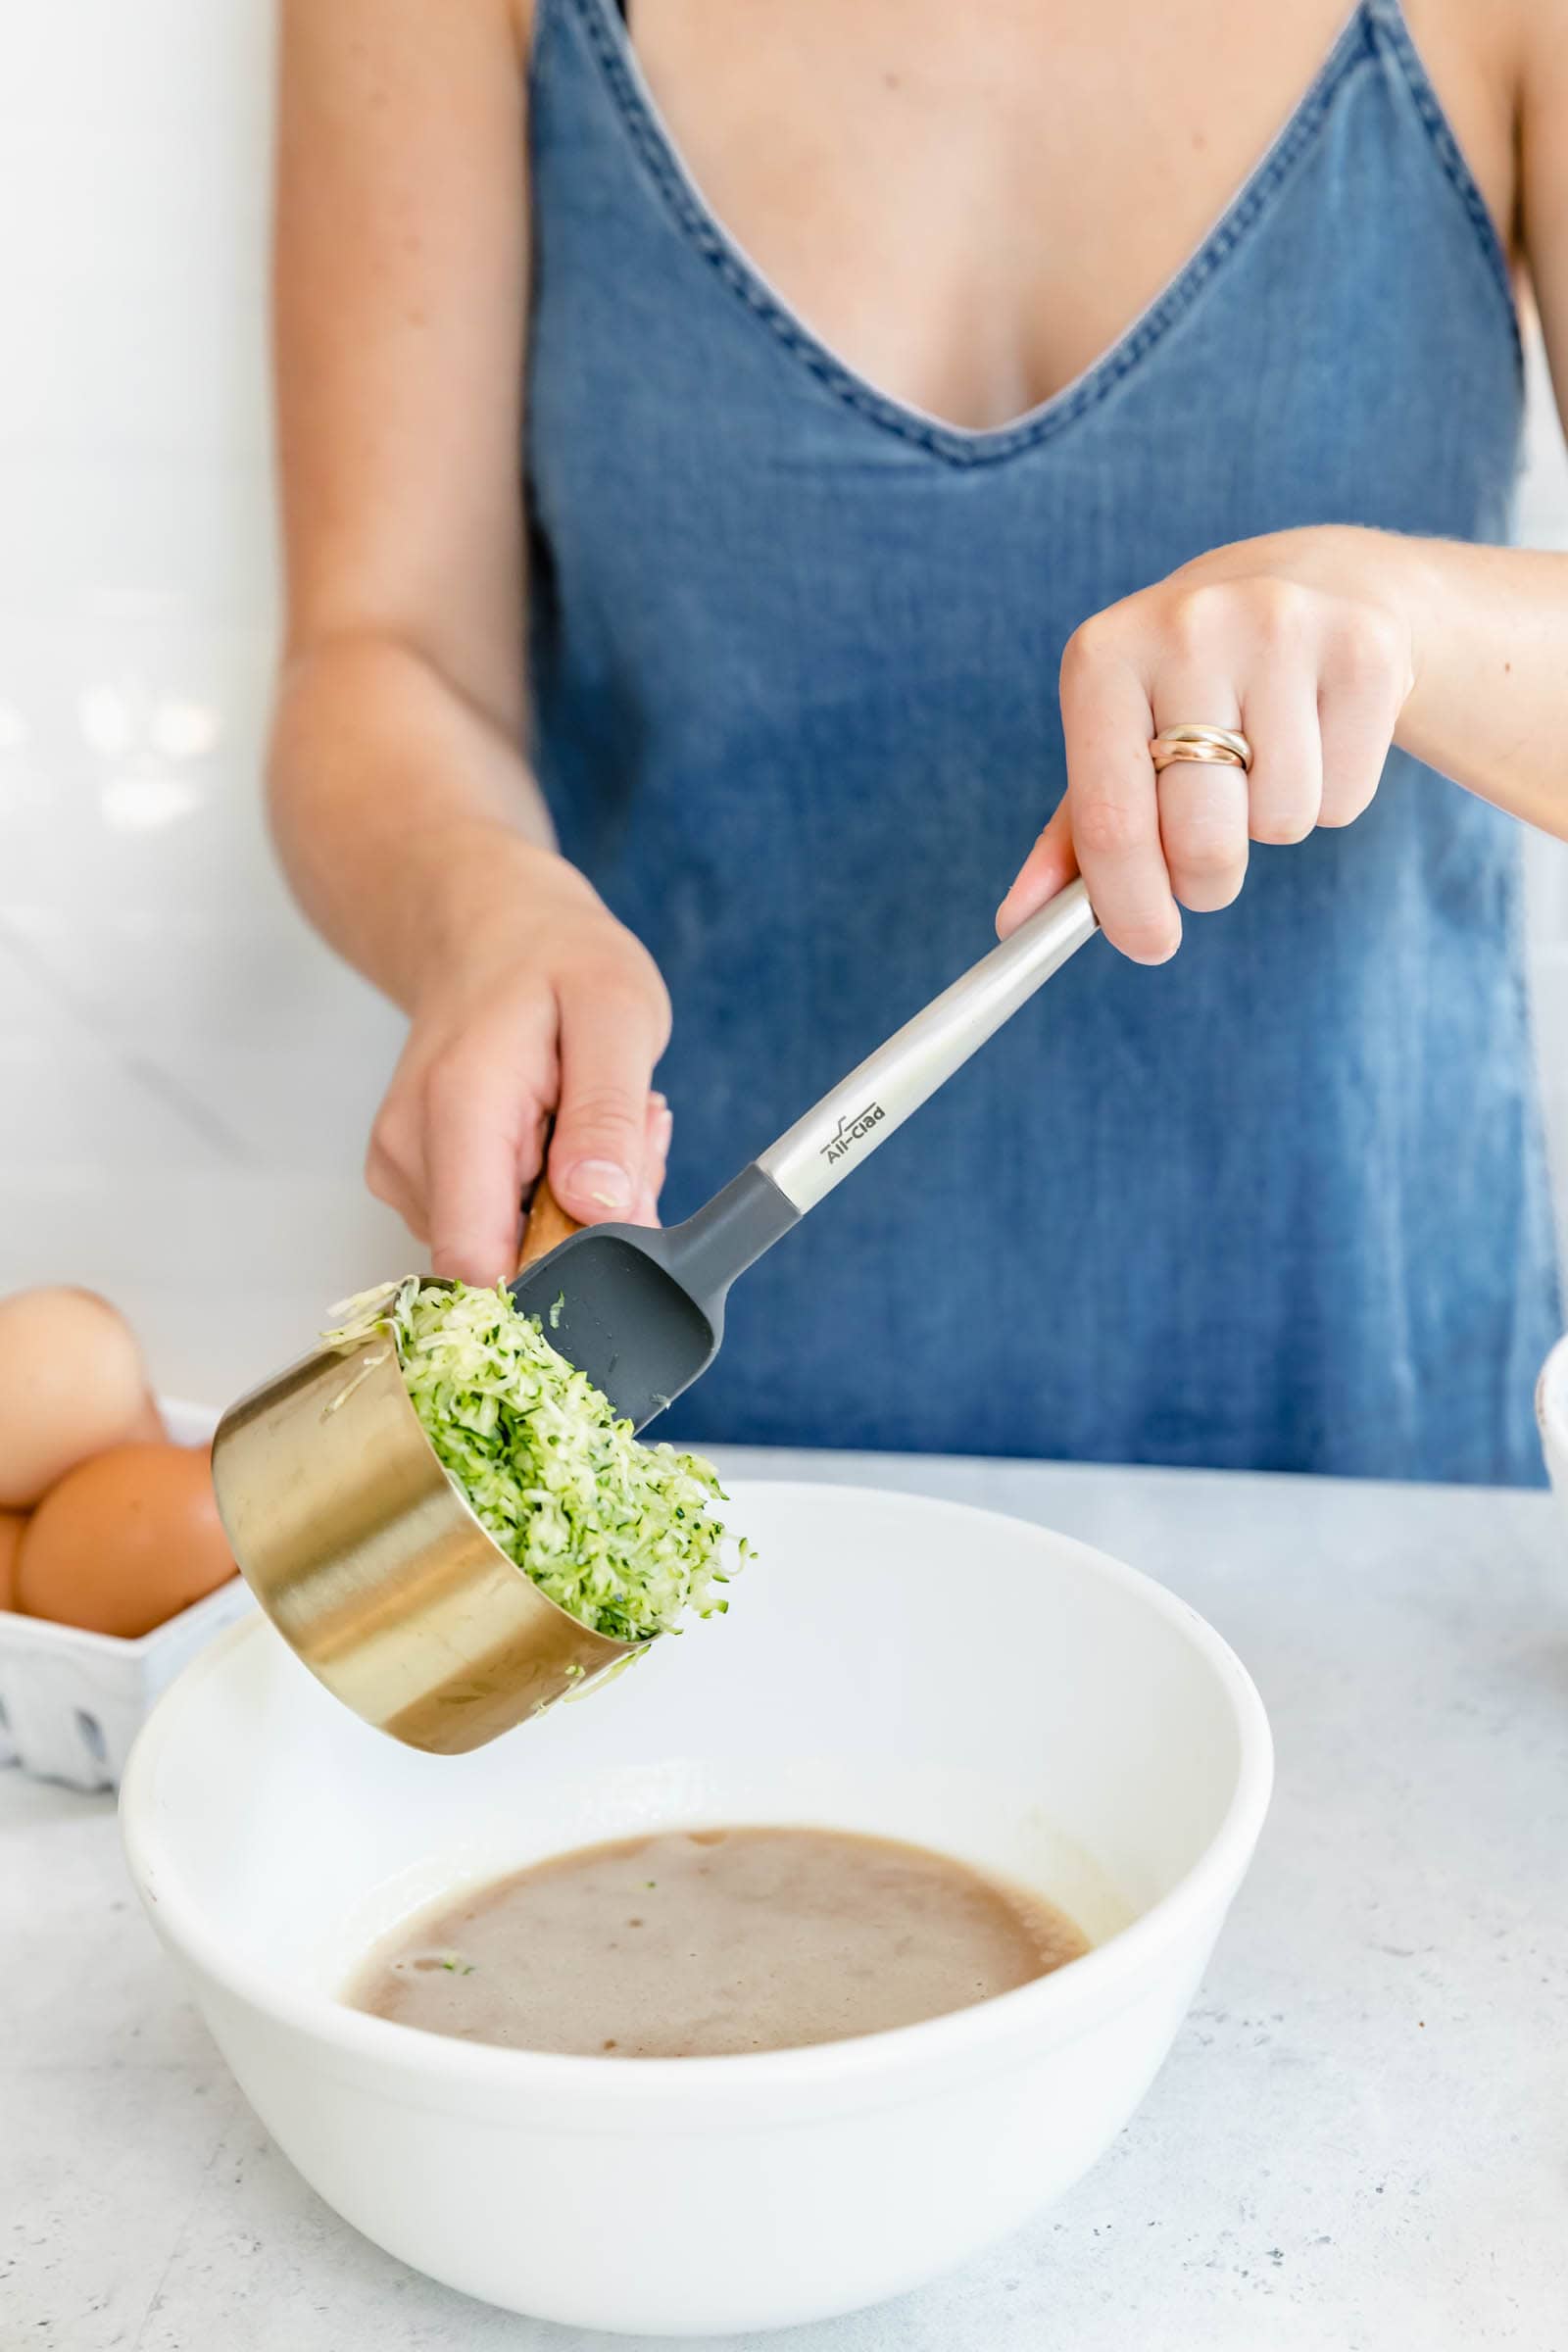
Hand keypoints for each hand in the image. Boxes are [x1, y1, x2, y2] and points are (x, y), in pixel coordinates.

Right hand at [367, 844, 672, 1281]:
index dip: (564, 1265)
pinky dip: (551, 1192)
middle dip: (589, 1219)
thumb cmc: (552, 957)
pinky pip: (498, 1225)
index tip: (615, 1201)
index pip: (480, 1264)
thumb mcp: (616, 1011)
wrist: (483, 927)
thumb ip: (608, 1115)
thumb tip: (601, 1210)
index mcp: (457, 1111)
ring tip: (592, 1111)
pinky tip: (563, 1126)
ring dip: (577, 1200)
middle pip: (511, 1261)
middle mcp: (411, 1155)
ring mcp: (405, 1174)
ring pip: (511, 1247)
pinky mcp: (417, 1183)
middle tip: (624, 1126)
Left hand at [997, 527, 1417, 958]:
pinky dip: (1330, 797)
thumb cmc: (1189, 689)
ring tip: (1265, 763)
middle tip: (1209, 863)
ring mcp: (1281, 629)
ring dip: (1270, 826)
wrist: (1308, 585)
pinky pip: (1343, 799)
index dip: (1128, 903)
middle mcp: (1187, 629)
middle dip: (1206, 881)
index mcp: (1103, 656)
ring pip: (1280, 823)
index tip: (1149, 945)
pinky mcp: (1364, 648)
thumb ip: (1073, 838)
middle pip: (1202, 837)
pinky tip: (1316, 737)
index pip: (1110, 818)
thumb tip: (1019, 925)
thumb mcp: (1118, 741)